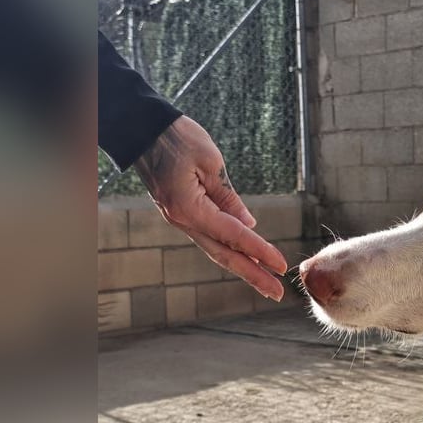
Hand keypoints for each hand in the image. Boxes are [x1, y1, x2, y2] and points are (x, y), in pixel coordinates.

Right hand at [134, 116, 286, 299]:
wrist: (142, 130)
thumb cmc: (177, 138)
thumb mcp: (210, 163)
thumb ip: (229, 198)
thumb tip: (249, 225)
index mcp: (190, 209)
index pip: (234, 236)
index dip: (260, 252)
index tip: (281, 267)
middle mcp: (183, 221)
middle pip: (224, 255)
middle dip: (253, 275)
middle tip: (277, 293)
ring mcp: (180, 220)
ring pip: (216, 250)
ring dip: (242, 267)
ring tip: (266, 283)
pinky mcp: (182, 214)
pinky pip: (209, 238)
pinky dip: (229, 251)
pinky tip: (246, 258)